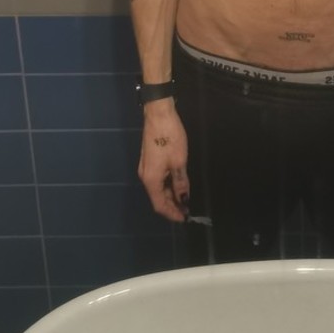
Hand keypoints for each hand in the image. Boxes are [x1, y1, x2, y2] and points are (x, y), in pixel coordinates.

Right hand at [137, 101, 189, 223]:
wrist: (158, 114)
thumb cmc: (169, 138)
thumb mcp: (179, 162)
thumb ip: (181, 183)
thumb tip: (184, 200)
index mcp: (151, 180)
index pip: (160, 205)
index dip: (172, 213)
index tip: (185, 218)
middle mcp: (145, 176)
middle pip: (158, 198)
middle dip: (172, 205)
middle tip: (188, 210)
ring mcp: (146, 168)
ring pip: (158, 189)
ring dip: (171, 196)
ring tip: (185, 200)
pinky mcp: (150, 161)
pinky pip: (158, 180)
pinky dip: (168, 186)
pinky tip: (178, 185)